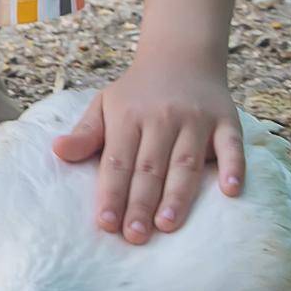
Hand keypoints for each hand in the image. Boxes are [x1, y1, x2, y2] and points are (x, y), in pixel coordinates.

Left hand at [51, 59, 244, 243]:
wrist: (182, 54)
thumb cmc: (138, 92)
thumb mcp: (105, 104)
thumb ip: (86, 133)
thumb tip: (57, 151)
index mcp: (128, 116)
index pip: (117, 161)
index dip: (111, 193)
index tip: (106, 224)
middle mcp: (162, 117)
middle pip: (149, 167)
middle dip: (140, 203)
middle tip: (134, 236)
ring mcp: (196, 119)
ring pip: (185, 162)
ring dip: (178, 195)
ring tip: (167, 225)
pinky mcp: (226, 121)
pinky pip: (231, 146)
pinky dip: (232, 167)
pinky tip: (230, 192)